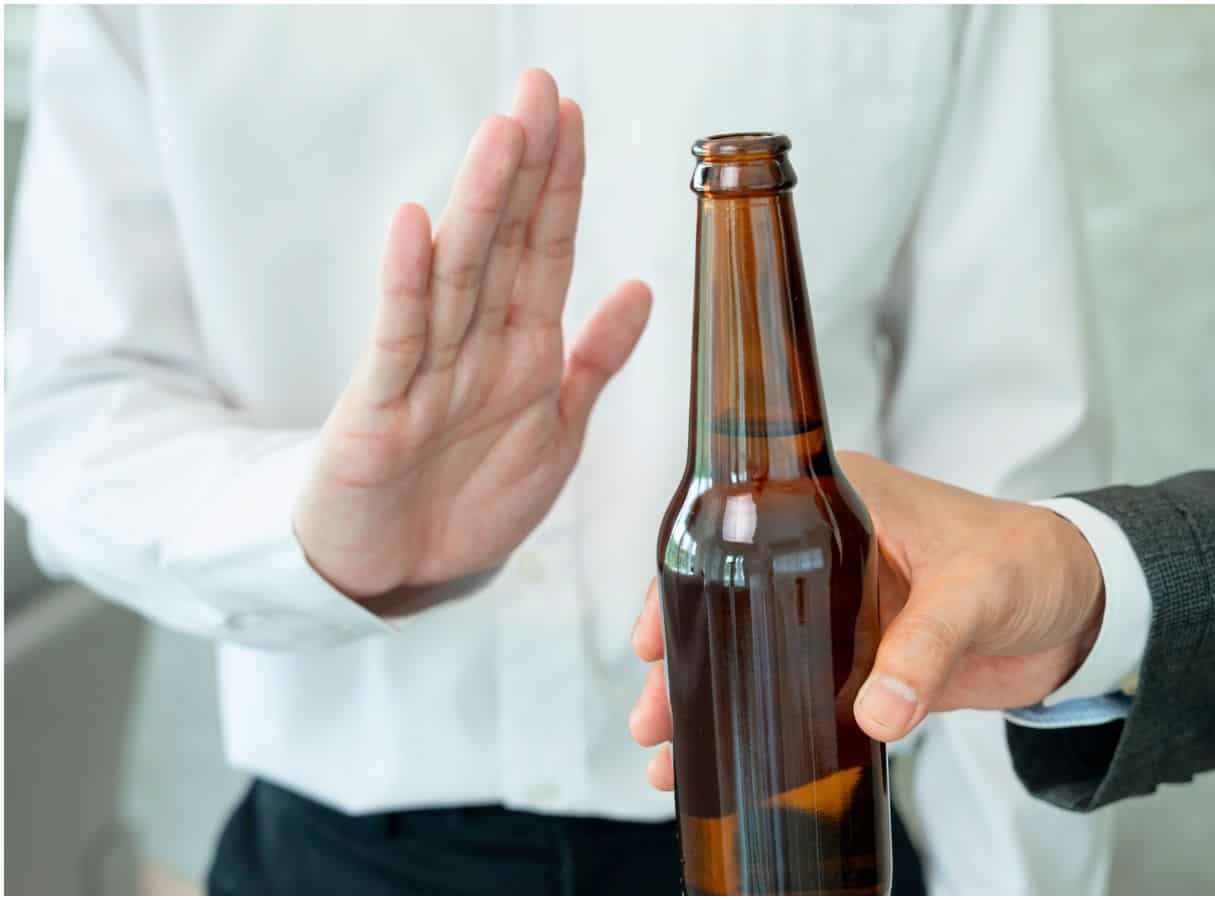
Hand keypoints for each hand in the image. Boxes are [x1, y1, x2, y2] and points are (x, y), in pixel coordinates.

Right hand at [293, 70, 651, 606]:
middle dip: (524, 165)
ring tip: (501, 135)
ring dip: (479, 203)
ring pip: (458, 273)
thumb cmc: (469, 499)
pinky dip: (406, 285)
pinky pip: (397, 340)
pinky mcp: (378, 408)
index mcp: (521, 347)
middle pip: (503, 241)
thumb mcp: (558, 432)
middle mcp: (473, 343)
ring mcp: (423, 369)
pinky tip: (414, 225)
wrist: (396, 573)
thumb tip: (642, 288)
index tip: (573, 115)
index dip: (561, 184)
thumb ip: (594, 362)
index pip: (546, 249)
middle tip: (538, 88)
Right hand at [627, 451, 1105, 789]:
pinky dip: (771, 726)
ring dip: (718, 700)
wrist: (1086, 606)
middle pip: (734, 602)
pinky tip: (739, 763)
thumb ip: (927, 647)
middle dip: (687, 662)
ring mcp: (842, 611)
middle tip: (654, 719)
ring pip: (759, 655)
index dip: (688, 582)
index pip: (739, 530)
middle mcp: (827, 552)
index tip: (652, 637)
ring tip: (671, 758)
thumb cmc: (1031, 561)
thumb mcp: (975, 591)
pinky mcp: (868, 662)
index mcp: (840, 503)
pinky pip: (804, 694)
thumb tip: (877, 713)